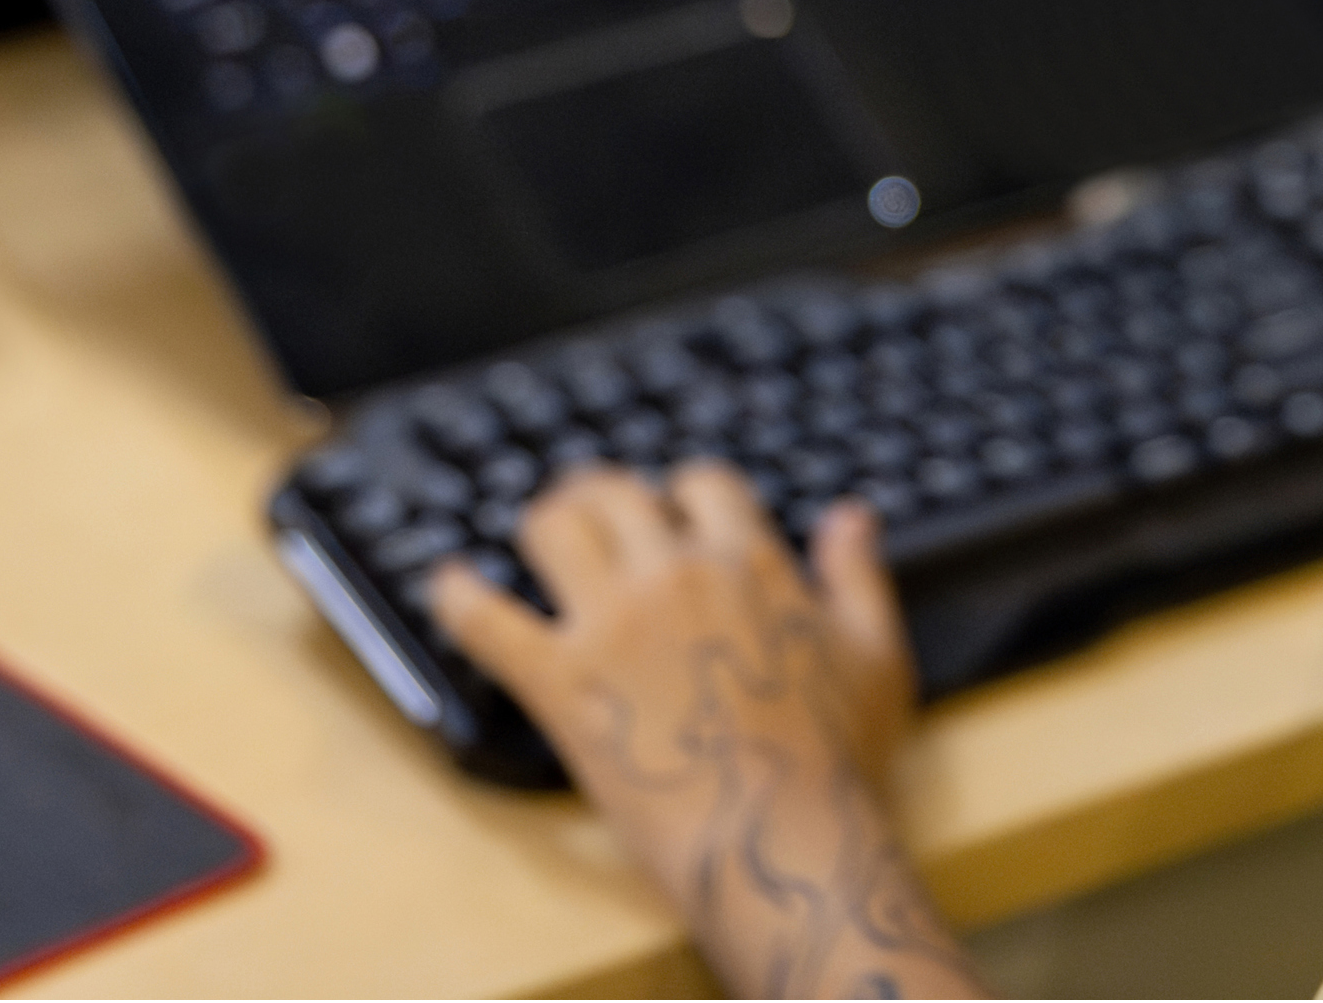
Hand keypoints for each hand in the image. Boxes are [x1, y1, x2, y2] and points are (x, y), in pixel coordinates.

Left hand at [427, 463, 980, 998]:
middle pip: (615, 492)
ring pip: (553, 527)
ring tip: (536, 536)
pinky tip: (447, 583)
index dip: (681, 493)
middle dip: (600, 493)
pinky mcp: (560, 682)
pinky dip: (458, 597)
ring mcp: (611, 625)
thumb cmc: (837, 762)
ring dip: (542, 522)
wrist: (781, 840)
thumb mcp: (875, 655)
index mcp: (748, 563)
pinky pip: (489, 621)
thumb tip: (852, 513)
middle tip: (589, 511)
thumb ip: (857, 574)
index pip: (700, 484)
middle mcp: (673, 575)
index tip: (672, 512)